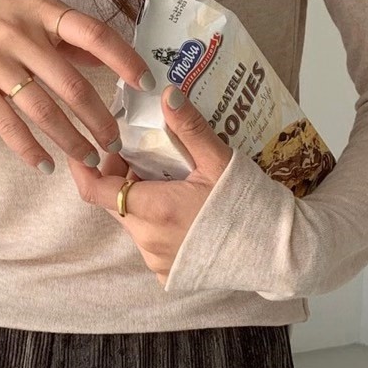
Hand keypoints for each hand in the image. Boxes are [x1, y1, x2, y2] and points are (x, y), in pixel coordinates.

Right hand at [0, 0, 156, 172]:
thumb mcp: (31, 8)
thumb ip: (68, 34)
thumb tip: (110, 58)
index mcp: (42, 10)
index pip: (93, 34)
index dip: (123, 59)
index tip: (145, 84)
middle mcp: (20, 35)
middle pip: (70, 84)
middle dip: (98, 118)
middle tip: (116, 142)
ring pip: (42, 110)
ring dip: (70, 139)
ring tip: (89, 158)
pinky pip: (6, 124)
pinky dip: (28, 149)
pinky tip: (46, 164)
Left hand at [66, 85, 233, 286]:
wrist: (282, 255)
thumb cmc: (252, 206)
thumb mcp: (220, 161)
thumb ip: (189, 127)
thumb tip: (166, 93)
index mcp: (155, 210)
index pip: (95, 190)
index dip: (85, 167)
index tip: (86, 148)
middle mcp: (149, 241)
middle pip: (115, 202)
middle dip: (121, 177)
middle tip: (142, 155)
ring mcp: (157, 261)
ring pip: (133, 222)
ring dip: (140, 200)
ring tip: (169, 179)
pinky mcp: (169, 275)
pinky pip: (150, 243)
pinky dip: (157, 224)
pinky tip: (182, 210)